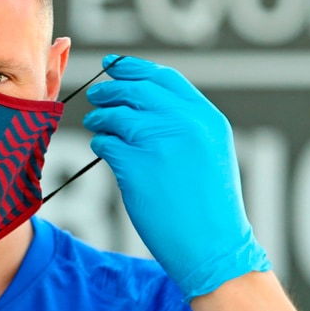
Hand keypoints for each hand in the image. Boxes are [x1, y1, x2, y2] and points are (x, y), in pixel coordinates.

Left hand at [83, 55, 269, 298]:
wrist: (214, 245)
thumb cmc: (211, 205)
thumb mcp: (212, 152)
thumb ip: (186, 123)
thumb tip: (144, 100)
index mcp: (207, 118)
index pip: (165, 78)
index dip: (135, 68)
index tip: (115, 65)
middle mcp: (185, 124)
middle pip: (135, 91)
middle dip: (111, 89)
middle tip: (96, 93)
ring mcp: (159, 143)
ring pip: (115, 116)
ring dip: (100, 118)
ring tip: (96, 123)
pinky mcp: (136, 167)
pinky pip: (105, 144)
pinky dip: (100, 143)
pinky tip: (102, 149)